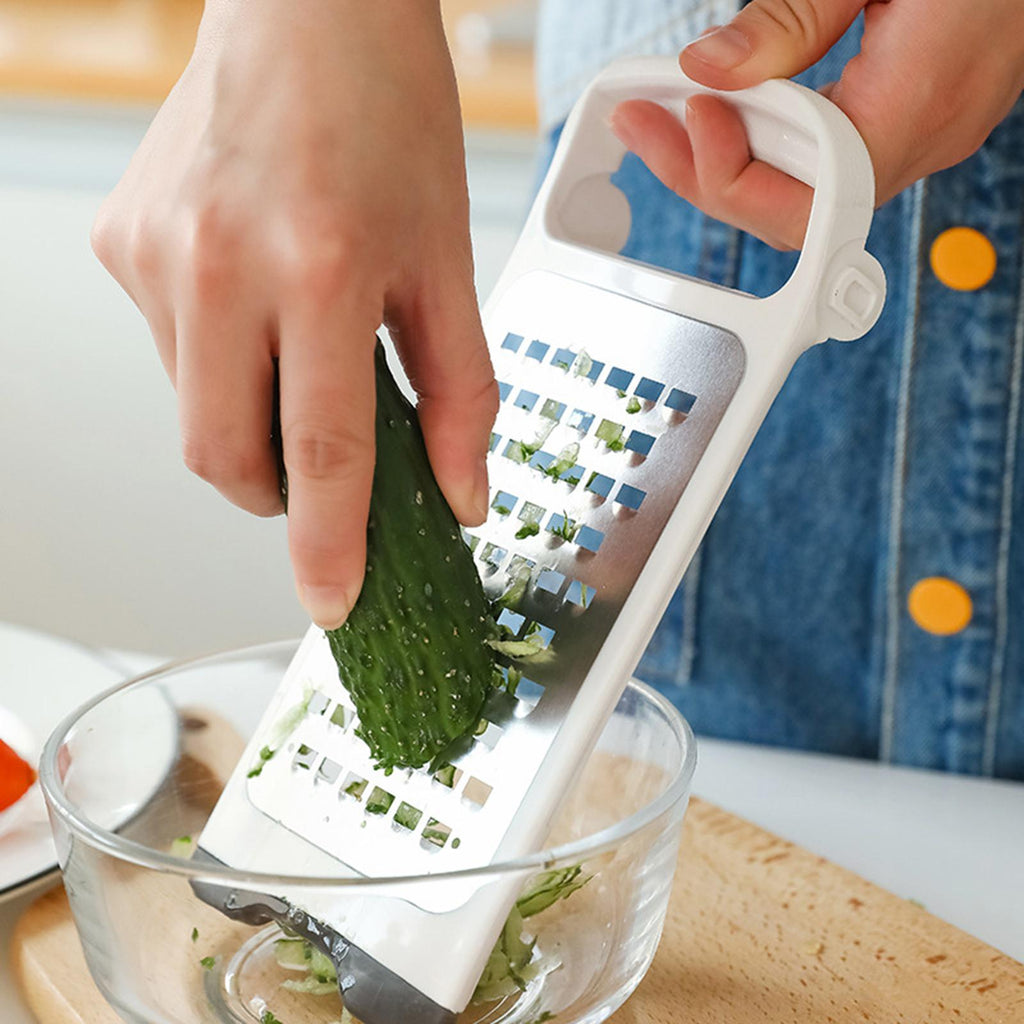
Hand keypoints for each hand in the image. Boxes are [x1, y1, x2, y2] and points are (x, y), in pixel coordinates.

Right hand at [91, 0, 496, 627]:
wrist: (307, 9)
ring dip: (254, 424)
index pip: (323, 453)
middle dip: (281, 501)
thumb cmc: (387, 114)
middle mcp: (219, 265)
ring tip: (302, 351)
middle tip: (327, 480)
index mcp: (321, 268)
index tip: (334, 604)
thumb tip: (459, 494)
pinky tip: (259, 302)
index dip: (331, 547)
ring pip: (196, 413)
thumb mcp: (448, 257)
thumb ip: (460, 391)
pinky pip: (172, 353)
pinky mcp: (122, 245)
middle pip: (227, 461)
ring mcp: (157, 256)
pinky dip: (224, 364)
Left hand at [609, 0, 1023, 248]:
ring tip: (673, 111)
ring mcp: (928, 130)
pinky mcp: (922, 111)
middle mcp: (929, 136)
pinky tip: (736, 107)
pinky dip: (776, 138)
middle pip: (793, 208)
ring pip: (809, 189)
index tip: (688, 115)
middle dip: (707, 173)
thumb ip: (793, 17)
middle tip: (644, 123)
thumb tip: (710, 68)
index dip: (732, 176)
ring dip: (734, 156)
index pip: (805, 204)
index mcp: (922, 104)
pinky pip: (835, 156)